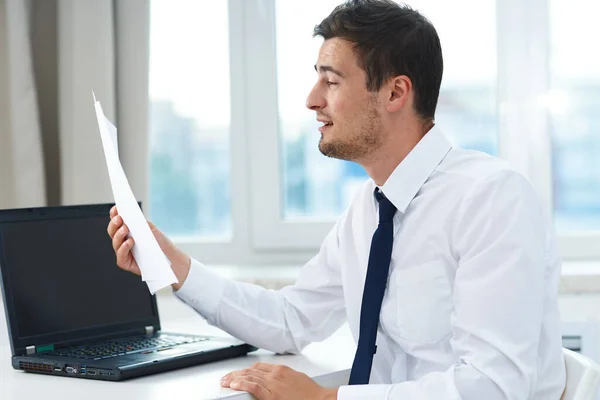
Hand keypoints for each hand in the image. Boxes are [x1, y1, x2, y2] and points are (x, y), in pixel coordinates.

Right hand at [106, 206, 190, 289]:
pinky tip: (129, 242)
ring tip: (125, 228)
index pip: (117, 222)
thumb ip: (141, 223)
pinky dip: (124, 248)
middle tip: (119, 218)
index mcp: (127, 231)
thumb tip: (132, 216)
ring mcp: (123, 252)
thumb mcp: (151, 229)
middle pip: (112, 231)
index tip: (116, 208)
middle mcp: (122, 241)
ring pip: (115, 243)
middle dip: (114, 224)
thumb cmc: (159, 242)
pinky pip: (120, 256)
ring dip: (119, 235)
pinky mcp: (126, 263)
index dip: (114, 214)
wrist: (168, 256)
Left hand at [220, 363, 337, 399]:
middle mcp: (275, 375)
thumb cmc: (311, 393)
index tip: (238, 373)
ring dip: (234, 379)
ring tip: (224, 382)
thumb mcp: (296, 378)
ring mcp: (273, 384)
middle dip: (236, 374)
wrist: (320, 399)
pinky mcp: (272, 395)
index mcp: (281, 370)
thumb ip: (283, 377)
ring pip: (249, 378)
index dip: (245, 370)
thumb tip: (275, 380)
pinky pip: (254, 388)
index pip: (258, 367)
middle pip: (250, 371)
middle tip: (225, 378)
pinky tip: (234, 385)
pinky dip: (243, 385)